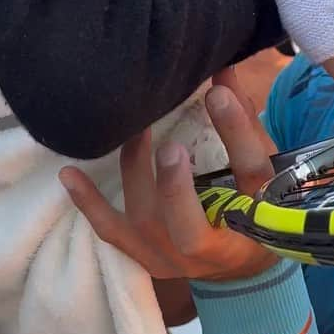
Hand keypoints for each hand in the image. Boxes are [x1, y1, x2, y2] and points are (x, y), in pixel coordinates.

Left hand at [59, 67, 276, 282]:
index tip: (216, 92)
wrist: (241, 264)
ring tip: (136, 130)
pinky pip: (111, 232)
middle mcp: (214, 248)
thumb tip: (221, 69)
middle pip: (190, 227)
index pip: (249, 175)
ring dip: (136, 173)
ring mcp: (173, 258)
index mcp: (259, 218)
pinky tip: (70, 173)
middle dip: (174, 188)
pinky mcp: (145, 258)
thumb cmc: (255, 204)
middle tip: (171, 147)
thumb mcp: (262, 166)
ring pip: (146, 222)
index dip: (235, 132)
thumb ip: (242, 120)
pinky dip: (88, 203)